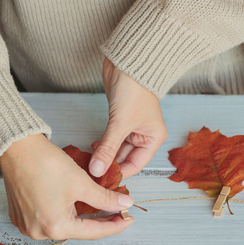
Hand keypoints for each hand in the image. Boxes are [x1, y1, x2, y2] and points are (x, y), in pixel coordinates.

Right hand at [0, 134, 134, 239]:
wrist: (15, 148)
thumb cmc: (45, 164)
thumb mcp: (82, 183)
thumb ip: (105, 198)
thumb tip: (125, 204)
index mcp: (55, 227)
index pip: (94, 231)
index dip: (115, 225)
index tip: (129, 219)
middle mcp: (39, 232)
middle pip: (79, 230)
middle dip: (100, 221)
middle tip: (119, 213)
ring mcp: (27, 226)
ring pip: (65, 225)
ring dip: (83, 218)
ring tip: (102, 209)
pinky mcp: (21, 216)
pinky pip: (50, 219)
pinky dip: (66, 213)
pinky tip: (78, 206)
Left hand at [90, 57, 167, 178]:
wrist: (127, 63)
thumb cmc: (133, 90)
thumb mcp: (120, 124)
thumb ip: (108, 149)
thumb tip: (97, 170)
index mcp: (153, 138)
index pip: (136, 164)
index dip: (119, 173)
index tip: (102, 181)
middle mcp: (145, 135)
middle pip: (126, 158)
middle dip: (109, 165)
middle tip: (92, 173)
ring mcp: (132, 128)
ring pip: (117, 149)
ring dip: (104, 155)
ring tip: (90, 163)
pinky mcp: (120, 120)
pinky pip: (111, 139)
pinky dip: (103, 145)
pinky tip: (93, 149)